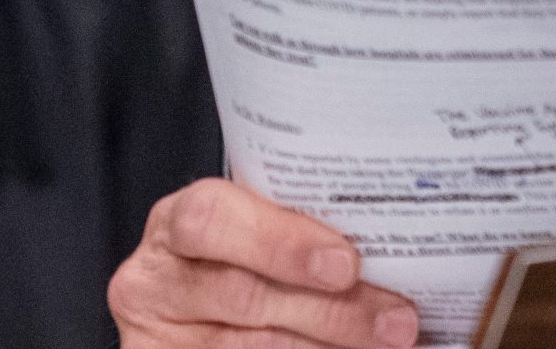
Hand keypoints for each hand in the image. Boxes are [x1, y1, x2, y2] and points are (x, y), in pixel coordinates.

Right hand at [109, 177, 419, 348]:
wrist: (195, 313)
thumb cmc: (240, 255)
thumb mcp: (254, 227)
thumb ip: (298, 226)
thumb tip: (389, 242)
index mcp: (179, 224)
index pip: (212, 219)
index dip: (280, 241)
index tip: (346, 263)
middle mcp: (160, 280)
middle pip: (244, 294)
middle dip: (329, 309)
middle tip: (396, 318)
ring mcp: (163, 336)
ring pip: (252, 345)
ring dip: (328, 344)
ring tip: (388, 341)